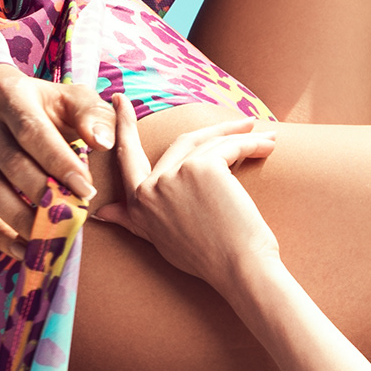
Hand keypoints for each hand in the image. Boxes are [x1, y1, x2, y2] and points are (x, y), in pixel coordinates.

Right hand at [0, 63, 114, 257]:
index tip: (88, 190)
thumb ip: (93, 115)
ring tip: (56, 236)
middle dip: (46, 194)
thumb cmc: (47, 106)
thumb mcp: (72, 98)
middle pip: (13, 165)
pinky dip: (1, 237)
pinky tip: (28, 250)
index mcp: (8, 96)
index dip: (60, 163)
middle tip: (76, 216)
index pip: (33, 133)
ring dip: (25, 220)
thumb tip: (104, 142)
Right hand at [90, 96, 284, 292]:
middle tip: (244, 121)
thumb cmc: (209, 259)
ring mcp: (175, 175)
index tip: (119, 100)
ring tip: (269, 141)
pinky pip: (230, 148)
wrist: (239, 270)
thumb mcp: (160, 239)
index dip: (124, 126)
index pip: (127, 157)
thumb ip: (134, 221)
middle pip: (183, 143)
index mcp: (138, 204)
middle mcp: (151, 188)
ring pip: (210, 143)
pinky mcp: (203, 167)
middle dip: (218, 128)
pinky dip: (252, 145)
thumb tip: (102, 213)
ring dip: (243, 139)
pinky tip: (268, 147)